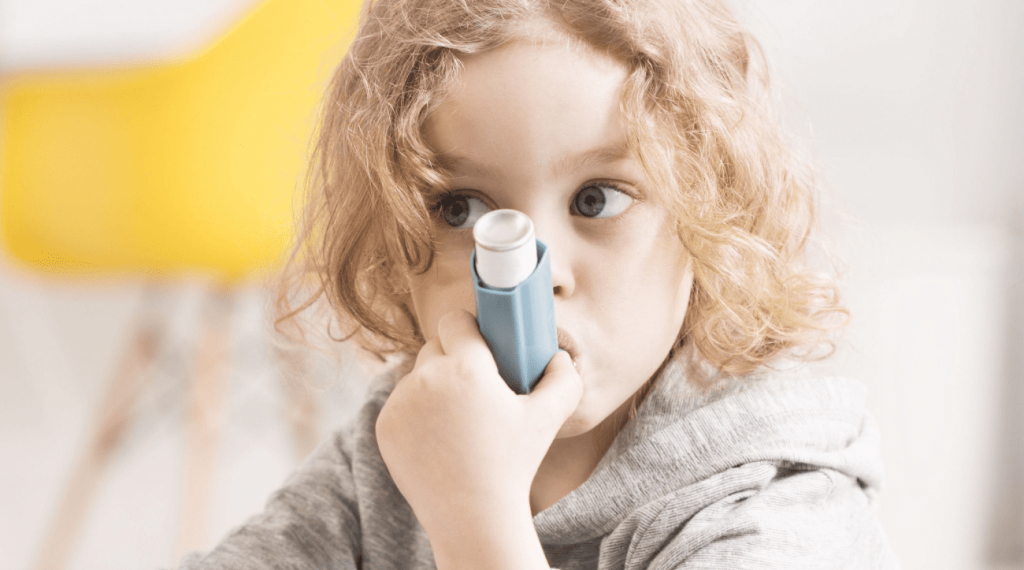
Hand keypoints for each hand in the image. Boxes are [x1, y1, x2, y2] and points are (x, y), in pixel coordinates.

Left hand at [375, 310, 581, 541]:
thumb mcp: (548, 419)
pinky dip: (416, 411)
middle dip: (453, 357)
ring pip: (417, 374)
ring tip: (459, 416)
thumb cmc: (513, 465)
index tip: (480, 344)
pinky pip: (401, 402)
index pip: (455, 321)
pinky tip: (438, 434)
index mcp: (467, 369)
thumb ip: (564, 379)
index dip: (470, 329)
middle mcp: (427, 379)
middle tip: (476, 385)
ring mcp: (400, 403)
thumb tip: (559, 356)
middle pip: (435, 345)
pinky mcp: (384, 425)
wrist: (471, 515)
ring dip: (434, 384)